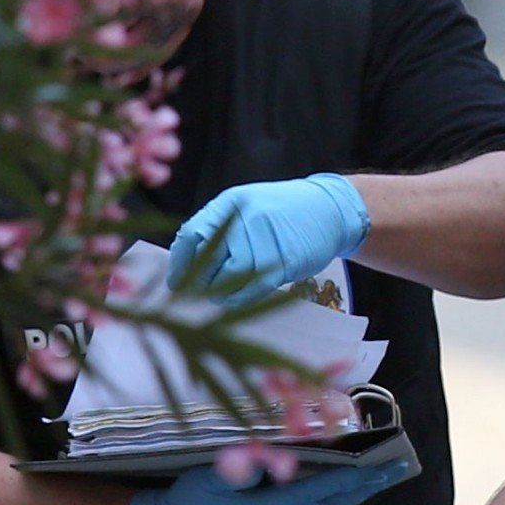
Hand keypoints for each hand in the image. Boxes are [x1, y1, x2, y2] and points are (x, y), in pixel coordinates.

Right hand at [129, 453, 410, 504]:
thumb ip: (246, 467)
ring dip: (350, 494)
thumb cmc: (189, 502)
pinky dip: (328, 501)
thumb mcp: (212, 477)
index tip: (385, 466)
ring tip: (377, 476)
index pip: (326, 490)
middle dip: (367, 486)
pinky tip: (338, 488)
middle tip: (398, 469)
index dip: (357, 476)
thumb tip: (276, 459)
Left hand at [170, 174, 370, 299]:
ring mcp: (267, 240)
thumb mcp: (247, 207)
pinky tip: (232, 301)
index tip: (174, 282)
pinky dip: (238, 299)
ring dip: (217, 294)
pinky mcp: (286, 261)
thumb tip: (186, 261)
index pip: (192, 235)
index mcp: (230, 204)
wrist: (329, 209)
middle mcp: (246, 219)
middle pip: (207, 259)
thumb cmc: (283, 212)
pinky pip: (254, 288)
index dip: (180, 263)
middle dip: (196, 282)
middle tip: (191, 296)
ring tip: (214, 298)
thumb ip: (220, 229)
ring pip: (229, 277)